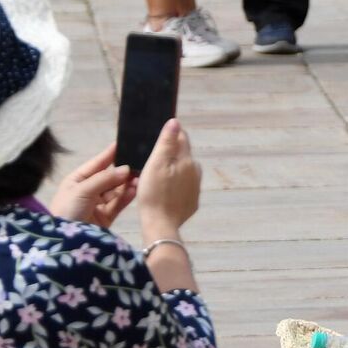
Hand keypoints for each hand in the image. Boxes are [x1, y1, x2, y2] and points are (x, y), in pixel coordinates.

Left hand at [49, 143, 135, 228]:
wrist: (63, 242)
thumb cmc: (67, 210)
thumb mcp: (83, 190)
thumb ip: (105, 178)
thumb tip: (126, 168)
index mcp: (77, 180)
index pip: (97, 164)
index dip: (110, 154)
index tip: (124, 142)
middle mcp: (88, 190)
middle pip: (109, 177)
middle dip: (122, 171)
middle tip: (139, 163)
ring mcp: (97, 204)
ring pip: (115, 190)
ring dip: (127, 184)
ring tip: (140, 178)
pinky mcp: (105, 217)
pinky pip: (118, 204)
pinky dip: (127, 197)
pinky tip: (136, 190)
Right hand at [136, 120, 201, 237]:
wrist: (161, 225)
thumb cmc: (154, 193)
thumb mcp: (156, 164)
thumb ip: (167, 142)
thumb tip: (175, 122)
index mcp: (188, 160)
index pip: (182, 138)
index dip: (169, 136)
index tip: (157, 141)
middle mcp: (196, 171)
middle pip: (183, 154)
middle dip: (170, 155)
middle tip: (152, 162)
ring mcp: (195, 187)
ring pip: (183, 171)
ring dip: (173, 170)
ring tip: (155, 178)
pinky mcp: (192, 201)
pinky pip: (183, 187)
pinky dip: (174, 186)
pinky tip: (163, 192)